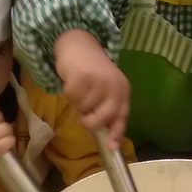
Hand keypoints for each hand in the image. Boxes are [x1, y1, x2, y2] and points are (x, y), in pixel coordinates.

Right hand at [54, 29, 129, 147]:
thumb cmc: (92, 72)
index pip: (121, 116)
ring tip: (79, 89)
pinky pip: (71, 97)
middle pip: (102, 117)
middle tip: (83, 116)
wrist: (79, 44)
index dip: (116, 133)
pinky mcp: (81, 76)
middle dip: (90, 122)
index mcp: (122, 91)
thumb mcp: (106, 90)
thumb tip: (108, 140)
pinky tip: (72, 81)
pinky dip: (68, 93)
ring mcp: (98, 81)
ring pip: (83, 108)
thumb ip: (107, 110)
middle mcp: (114, 86)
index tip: (111, 147)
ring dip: (77, 103)